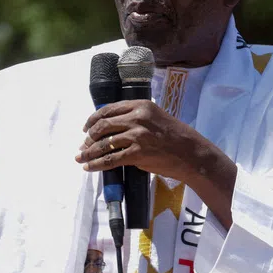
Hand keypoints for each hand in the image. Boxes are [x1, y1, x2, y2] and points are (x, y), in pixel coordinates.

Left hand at [76, 100, 208, 181]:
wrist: (191, 153)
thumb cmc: (175, 136)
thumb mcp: (156, 117)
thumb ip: (137, 117)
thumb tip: (112, 127)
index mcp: (141, 105)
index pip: (108, 110)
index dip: (93, 119)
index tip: (86, 128)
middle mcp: (137, 118)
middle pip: (103, 126)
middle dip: (89, 137)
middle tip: (84, 145)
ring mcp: (137, 136)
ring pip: (104, 143)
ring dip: (88, 152)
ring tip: (81, 158)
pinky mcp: (137, 154)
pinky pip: (110, 159)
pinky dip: (96, 164)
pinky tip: (89, 167)